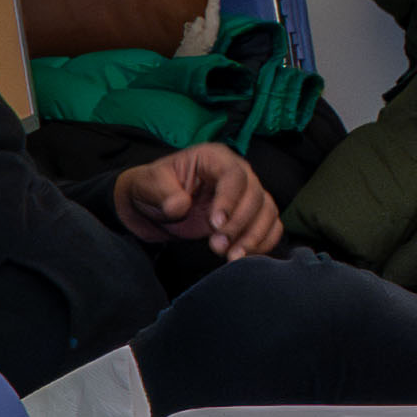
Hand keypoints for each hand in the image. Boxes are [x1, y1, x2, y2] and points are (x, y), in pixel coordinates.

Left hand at [120, 146, 282, 259]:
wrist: (151, 209)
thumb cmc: (150, 189)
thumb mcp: (146, 184)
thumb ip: (162, 192)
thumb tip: (180, 205)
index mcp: (213, 159)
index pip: (234, 174)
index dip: (230, 200)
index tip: (215, 224)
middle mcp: (236, 173)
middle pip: (255, 195)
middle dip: (239, 224)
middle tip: (217, 246)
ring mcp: (245, 195)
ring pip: (267, 212)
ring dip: (253, 237)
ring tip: (231, 257)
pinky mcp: (248, 217)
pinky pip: (270, 227)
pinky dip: (263, 243)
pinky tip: (243, 256)